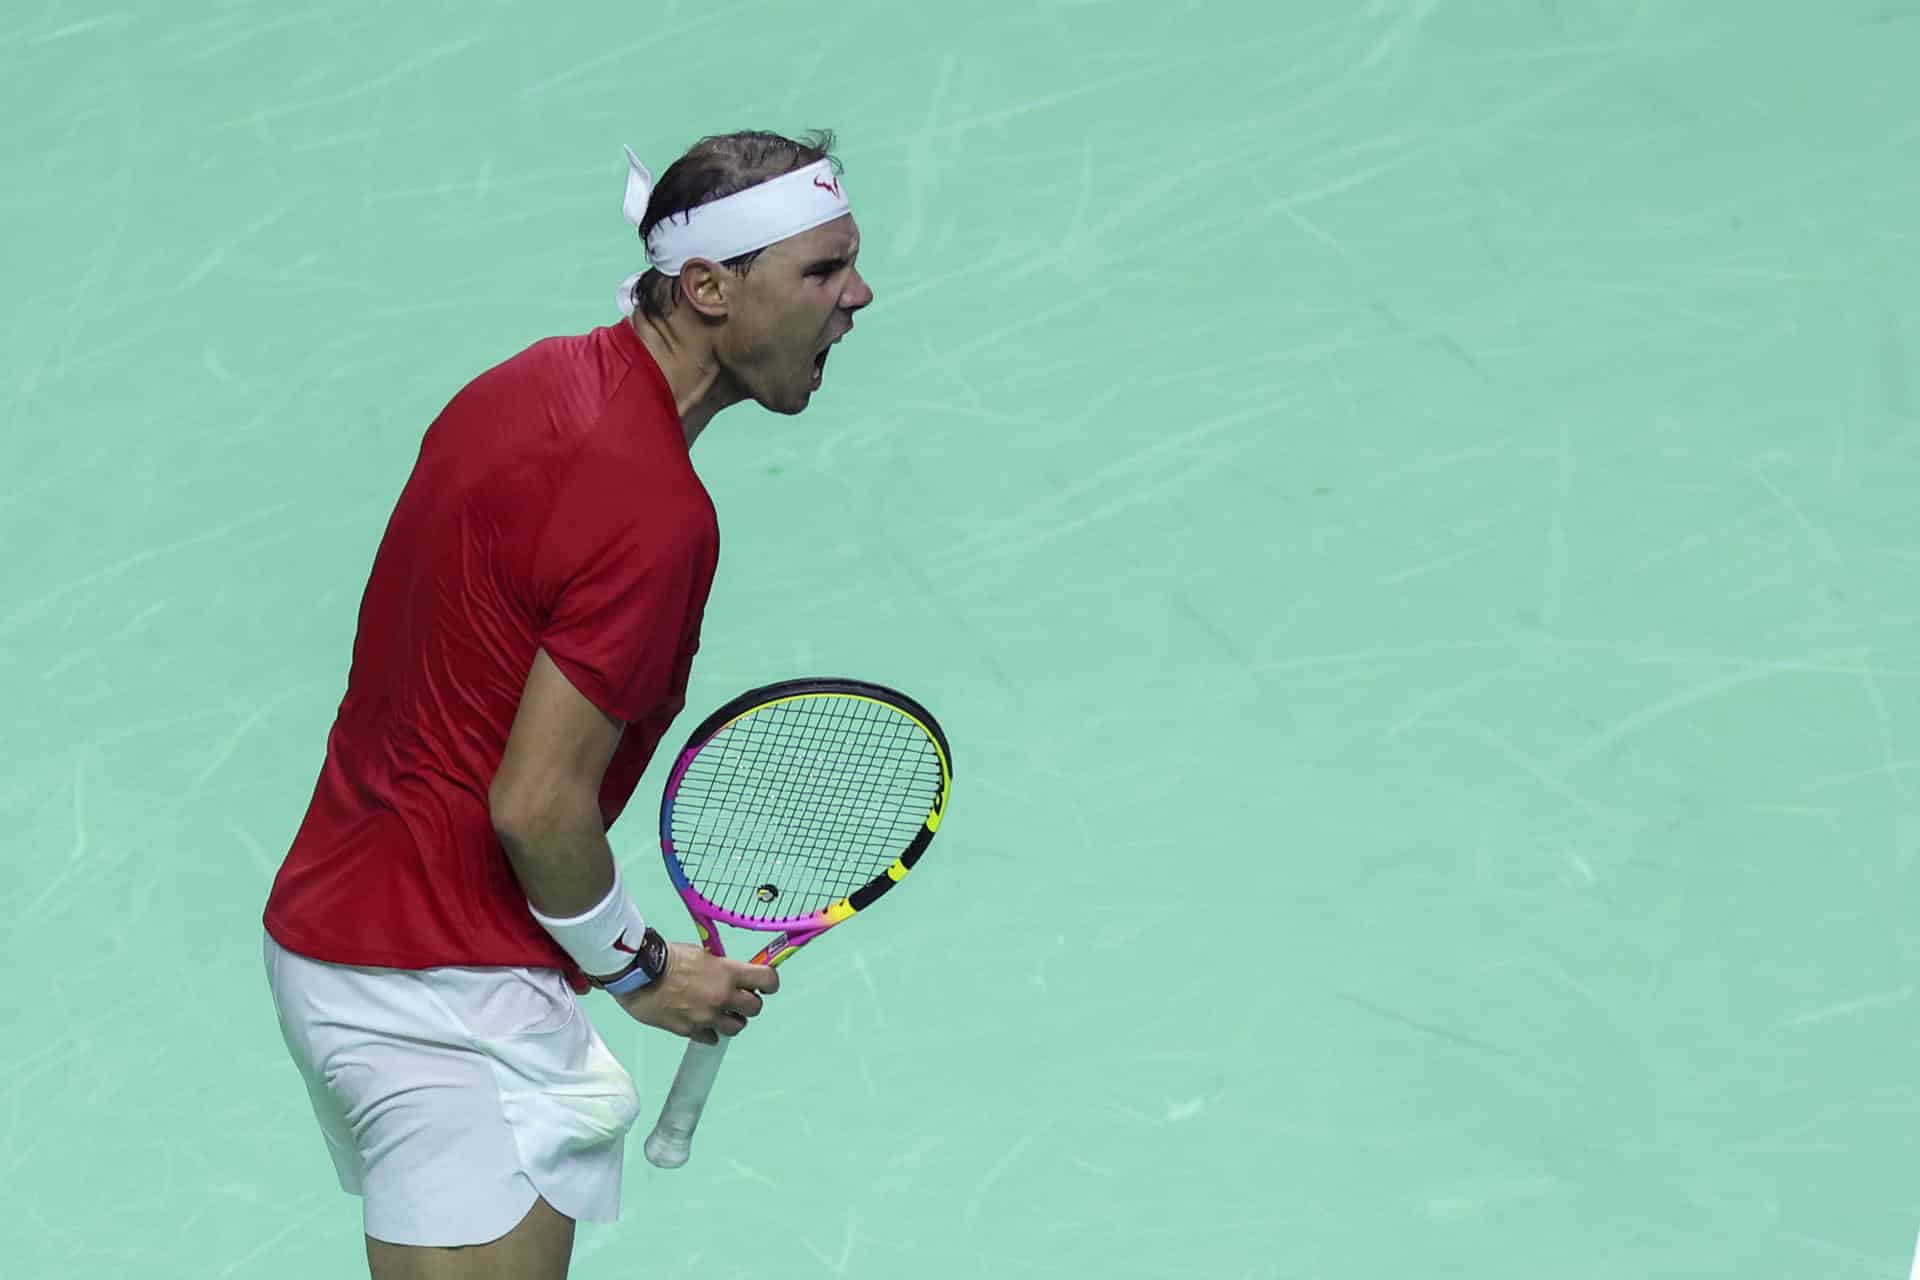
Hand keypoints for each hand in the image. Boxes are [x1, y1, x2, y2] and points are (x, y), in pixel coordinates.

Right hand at [610, 941, 778, 1043]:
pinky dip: (709, 1032)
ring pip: (737, 1028)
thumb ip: (721, 968)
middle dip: (749, 1004)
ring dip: (731, 1021)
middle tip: (737, 999)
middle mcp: (723, 997)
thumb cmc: (667, 958)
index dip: (770, 983)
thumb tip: (732, 975)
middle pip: (755, 1009)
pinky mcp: (691, 1031)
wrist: (639, 975)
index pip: (768, 980)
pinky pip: (711, 1038)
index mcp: (728, 973)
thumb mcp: (701, 954)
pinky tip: (701, 1021)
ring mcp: (708, 1017)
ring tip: (719, 1012)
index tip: (764, 985)